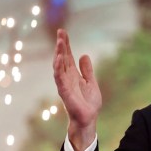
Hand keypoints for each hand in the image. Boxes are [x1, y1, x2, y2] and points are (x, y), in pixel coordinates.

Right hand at [53, 29, 102, 150]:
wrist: (89, 119)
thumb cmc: (88, 103)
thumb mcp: (91, 82)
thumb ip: (87, 70)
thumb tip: (84, 55)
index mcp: (73, 74)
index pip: (68, 56)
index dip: (65, 45)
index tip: (63, 32)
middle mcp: (67, 78)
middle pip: (62, 58)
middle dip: (61, 46)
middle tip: (61, 32)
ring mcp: (65, 85)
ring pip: (59, 67)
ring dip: (59, 54)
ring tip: (60, 43)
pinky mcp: (65, 93)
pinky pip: (60, 79)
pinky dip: (58, 69)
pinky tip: (59, 59)